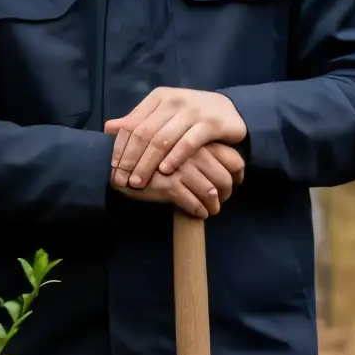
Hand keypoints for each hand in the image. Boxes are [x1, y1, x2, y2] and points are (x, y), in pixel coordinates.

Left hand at [105, 87, 247, 190]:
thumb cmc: (190, 115)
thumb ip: (138, 120)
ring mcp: (193, 111)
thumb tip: (108, 128)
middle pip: (145, 134)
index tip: (113, 167)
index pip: (133, 124)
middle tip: (123, 179)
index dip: (121, 147)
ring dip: (148, 163)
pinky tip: (165, 171)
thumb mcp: (163, 113)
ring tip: (139, 180)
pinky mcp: (211, 123)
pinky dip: (174, 158)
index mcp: (159, 98)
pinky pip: (188, 143)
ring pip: (163, 140)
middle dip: (131, 159)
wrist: (229, 109)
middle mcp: (174, 101)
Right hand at [110, 141, 244, 218]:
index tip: (235, 182)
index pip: (233, 157)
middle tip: (222, 200)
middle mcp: (192, 153)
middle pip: (225, 177)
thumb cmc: (149, 154)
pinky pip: (193, 203)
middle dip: (227, 193)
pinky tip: (200, 214)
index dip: (237, 174)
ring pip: (210, 192)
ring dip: (214, 205)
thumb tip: (224, 165)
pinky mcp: (169, 186)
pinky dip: (199, 211)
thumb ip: (198, 152)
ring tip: (211, 210)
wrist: (117, 162)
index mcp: (196, 140)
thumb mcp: (174, 146)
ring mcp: (181, 169)